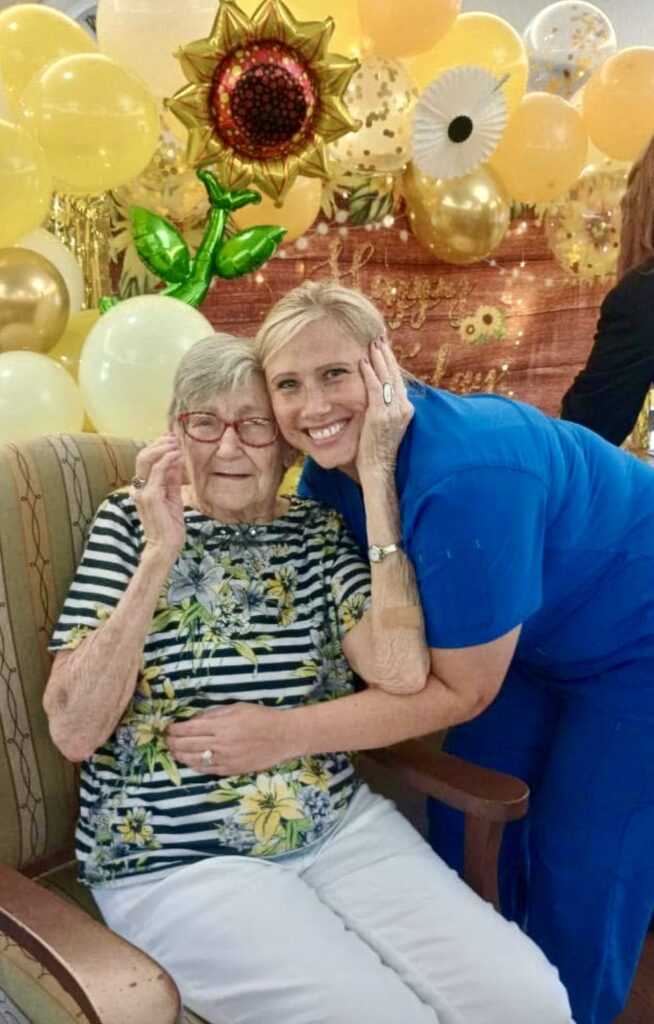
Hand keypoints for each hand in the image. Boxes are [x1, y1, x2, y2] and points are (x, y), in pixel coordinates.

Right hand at [131, 434, 185, 561]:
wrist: (166, 546)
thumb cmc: (170, 526)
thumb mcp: (173, 498)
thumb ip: (172, 481)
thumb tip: (176, 462)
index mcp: (143, 488)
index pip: (146, 461)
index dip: (158, 447)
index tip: (173, 439)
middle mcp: (139, 488)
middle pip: (142, 456)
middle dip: (159, 444)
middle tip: (175, 438)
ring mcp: (142, 492)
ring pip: (146, 459)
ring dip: (163, 448)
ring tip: (177, 444)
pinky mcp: (150, 496)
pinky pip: (157, 471)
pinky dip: (167, 460)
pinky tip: (177, 455)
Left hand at [166, 703, 296, 774]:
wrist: (284, 736)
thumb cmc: (261, 717)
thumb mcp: (236, 707)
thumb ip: (214, 713)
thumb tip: (194, 719)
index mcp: (220, 725)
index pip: (189, 729)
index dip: (174, 730)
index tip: (168, 728)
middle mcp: (220, 743)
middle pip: (187, 745)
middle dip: (173, 743)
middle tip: (166, 740)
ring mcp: (225, 759)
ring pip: (194, 760)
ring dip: (180, 756)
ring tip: (173, 751)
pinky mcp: (232, 770)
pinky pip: (208, 770)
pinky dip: (195, 766)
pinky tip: (189, 762)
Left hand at [356, 337, 413, 479]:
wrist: (379, 469)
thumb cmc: (378, 451)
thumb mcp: (386, 426)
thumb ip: (384, 410)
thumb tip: (375, 398)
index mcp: (405, 409)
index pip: (398, 380)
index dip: (391, 363)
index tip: (385, 348)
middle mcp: (402, 408)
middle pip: (395, 375)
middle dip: (386, 355)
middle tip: (379, 338)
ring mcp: (392, 411)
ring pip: (386, 378)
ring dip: (378, 359)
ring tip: (372, 344)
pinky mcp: (380, 415)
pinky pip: (374, 388)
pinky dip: (369, 373)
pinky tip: (363, 362)